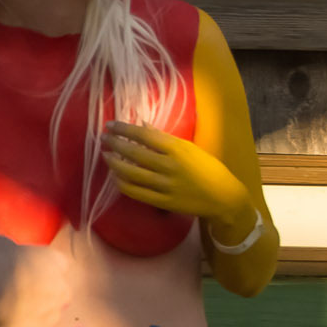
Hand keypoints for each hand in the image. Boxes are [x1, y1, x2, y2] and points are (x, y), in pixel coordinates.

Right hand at [0, 239, 74, 326]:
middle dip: (40, 298)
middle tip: (15, 301)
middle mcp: (62, 288)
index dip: (39, 274)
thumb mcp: (0, 244)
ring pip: (45, 319)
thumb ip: (11, 252)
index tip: (23, 278)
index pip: (56, 268)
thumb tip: (5, 254)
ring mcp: (53, 315)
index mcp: (55, 261)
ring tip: (5, 318)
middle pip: (55, 295)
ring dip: (31, 319)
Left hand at [101, 121, 259, 239]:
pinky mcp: (163, 201)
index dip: (124, 129)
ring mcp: (165, 185)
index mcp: (178, 149)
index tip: (111, 125)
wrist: (223, 197)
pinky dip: (122, 183)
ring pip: (131, 173)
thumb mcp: (190, 148)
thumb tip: (143, 125)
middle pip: (134, 152)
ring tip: (107, 156)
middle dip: (115, 144)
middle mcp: (170, 166)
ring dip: (115, 163)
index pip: (144, 135)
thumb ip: (165, 138)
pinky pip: (136, 192)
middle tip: (103, 138)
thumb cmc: (208, 168)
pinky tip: (116, 177)